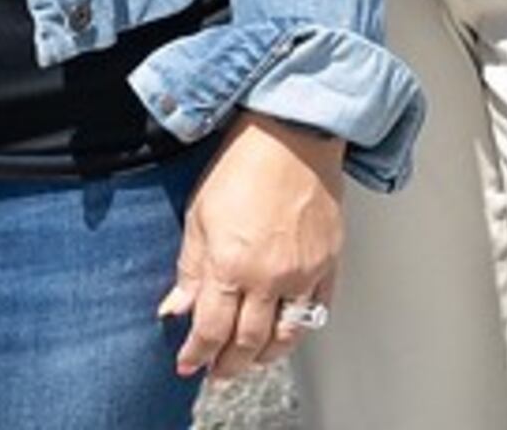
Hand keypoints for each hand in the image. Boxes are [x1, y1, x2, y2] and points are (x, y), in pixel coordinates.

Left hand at [164, 112, 344, 381]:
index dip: (197, 353)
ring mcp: (303, 273)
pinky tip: (286, 331)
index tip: (188, 363)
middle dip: (229, 364)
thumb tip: (177, 306)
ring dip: (264, 355)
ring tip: (249, 359)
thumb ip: (190, 267)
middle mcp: (269, 276)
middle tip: (217, 371)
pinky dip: (300, 328)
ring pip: (286, 336)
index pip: (211, 329)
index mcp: (230, 263)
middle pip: (248, 342)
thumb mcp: (199, 214)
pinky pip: (317, 311)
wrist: (292, 135)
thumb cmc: (243, 163)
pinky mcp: (329, 264)